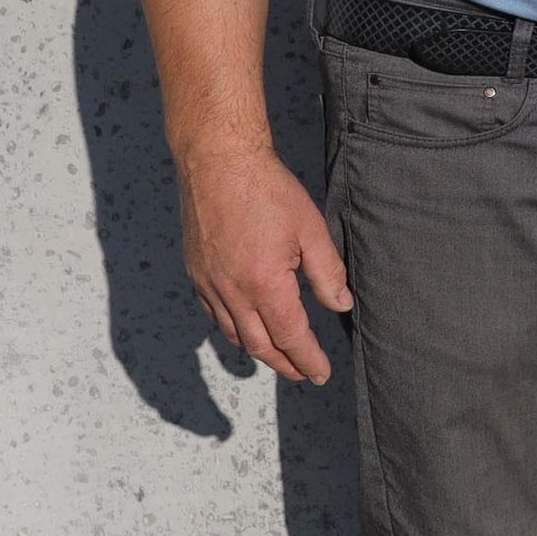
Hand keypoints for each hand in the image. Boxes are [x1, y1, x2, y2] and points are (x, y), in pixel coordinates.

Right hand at [177, 144, 348, 382]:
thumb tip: (341, 306)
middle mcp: (231, 290)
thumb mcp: (311, 230)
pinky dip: (233, 328)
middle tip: (304, 374)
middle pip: (259, 343)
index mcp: (264, 283)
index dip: (307, 359)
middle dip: (284, 363)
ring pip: (233, 332)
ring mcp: (208, 283)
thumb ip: (328, 273)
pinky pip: (213, 313)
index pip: (290, 336)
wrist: (217, 162)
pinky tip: (246, 326)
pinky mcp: (195, 272)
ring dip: (258, 349)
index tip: (321, 373)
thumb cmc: (267, 190)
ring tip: (279, 356)